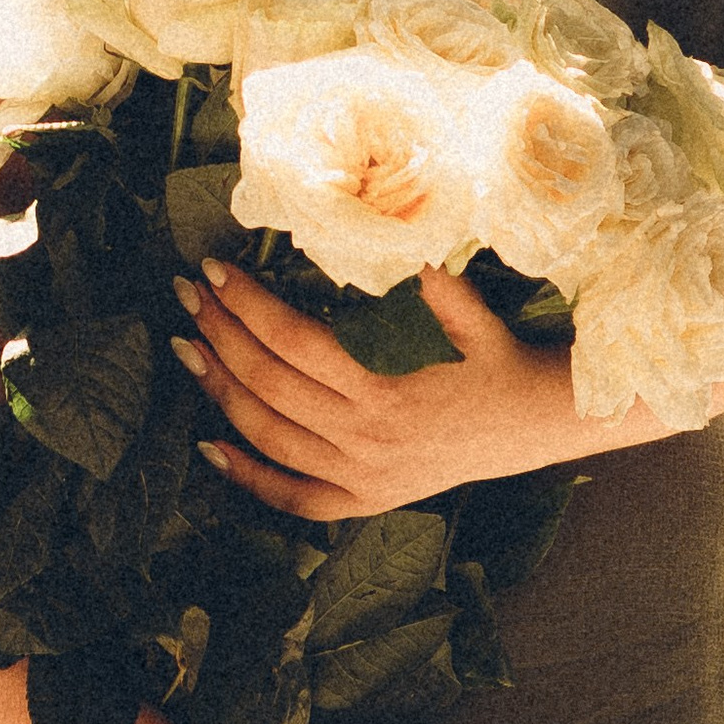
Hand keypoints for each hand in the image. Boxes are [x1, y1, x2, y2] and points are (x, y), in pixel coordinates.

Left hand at [176, 256, 573, 520]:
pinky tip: (209, 447)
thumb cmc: (495, 354)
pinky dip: (248, 477)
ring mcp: (364, 477)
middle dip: (219, 335)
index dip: (247, 303)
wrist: (537, 422)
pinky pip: (295, 497)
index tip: (216, 269)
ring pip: (269, 436)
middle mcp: (367, 438)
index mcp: (386, 388)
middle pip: (269, 384)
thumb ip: (418, 273)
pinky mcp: (367, 499)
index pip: (293, 340)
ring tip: (186, 348)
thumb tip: (370, 224)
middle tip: (188, 295)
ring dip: (219, 391)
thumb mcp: (466, 307)